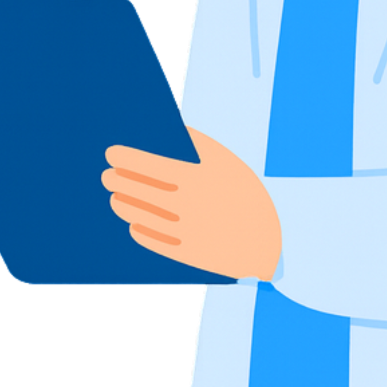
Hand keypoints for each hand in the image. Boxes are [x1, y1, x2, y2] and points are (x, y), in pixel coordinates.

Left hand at [100, 127, 281, 279]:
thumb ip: (200, 145)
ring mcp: (189, 233)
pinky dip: (141, 232)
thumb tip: (173, 130)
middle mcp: (189, 206)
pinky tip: (134, 224)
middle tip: (107, 175)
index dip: (125, 158)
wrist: (279, 242)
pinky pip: (156, 243)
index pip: (148, 165)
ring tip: (115, 198)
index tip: (111, 153)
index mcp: (198, 179)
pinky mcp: (192, 256)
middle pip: (140, 191)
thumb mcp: (230, 163)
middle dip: (118, 181)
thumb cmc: (251, 195)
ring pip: (142, 217)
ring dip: (123, 205)